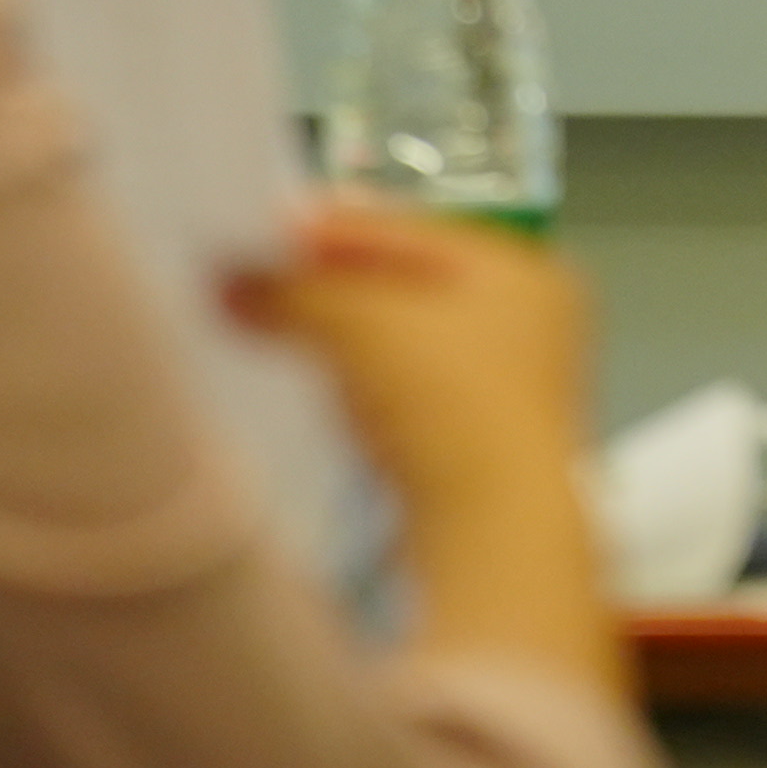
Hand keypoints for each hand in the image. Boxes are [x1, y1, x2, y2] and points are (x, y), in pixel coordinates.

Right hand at [224, 196, 623, 691]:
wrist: (496, 538)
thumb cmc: (452, 406)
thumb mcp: (358, 325)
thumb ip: (292, 292)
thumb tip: (231, 281)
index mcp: (526, 273)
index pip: (413, 230)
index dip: (333, 230)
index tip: (265, 236)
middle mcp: (535, 328)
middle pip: (412, 290)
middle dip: (338, 291)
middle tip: (266, 287)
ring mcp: (517, 399)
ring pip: (411, 352)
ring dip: (351, 349)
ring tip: (290, 342)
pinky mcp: (487, 460)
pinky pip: (415, 410)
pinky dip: (373, 401)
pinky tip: (337, 410)